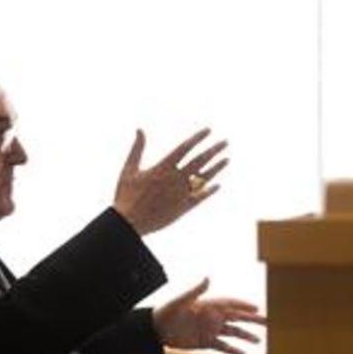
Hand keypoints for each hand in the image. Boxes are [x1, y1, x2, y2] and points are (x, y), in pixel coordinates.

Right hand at [113, 128, 228, 235]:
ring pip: (203, 178)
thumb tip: (140, 129)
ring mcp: (181, 193)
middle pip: (199, 161)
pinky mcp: (183, 208)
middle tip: (226, 142)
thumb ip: (137, 149)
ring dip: (216, 167)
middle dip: (213, 150)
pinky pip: (200, 197)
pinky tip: (218, 185)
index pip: (185, 148)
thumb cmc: (125, 196)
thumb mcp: (129, 170)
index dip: (197, 138)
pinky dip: (210, 190)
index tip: (208, 130)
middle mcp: (175, 179)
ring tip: (227, 159)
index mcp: (162, 168)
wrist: (129, 224)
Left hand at [153, 278, 266, 353]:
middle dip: (252, 320)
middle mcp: (213, 317)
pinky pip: (223, 346)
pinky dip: (233, 350)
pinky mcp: (205, 342)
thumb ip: (195, 290)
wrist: (155, 330)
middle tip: (267, 322)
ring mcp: (210, 330)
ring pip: (233, 333)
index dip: (244, 305)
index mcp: (209, 305)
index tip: (257, 308)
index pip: (231, 304)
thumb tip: (207, 277)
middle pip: (237, 318)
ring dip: (245, 336)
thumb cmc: (167, 312)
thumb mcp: (181, 301)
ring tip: (259, 341)